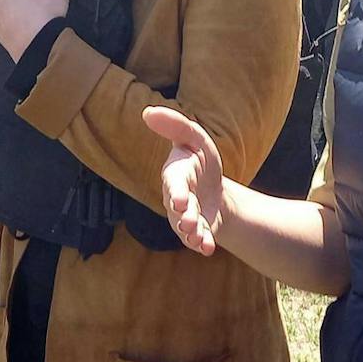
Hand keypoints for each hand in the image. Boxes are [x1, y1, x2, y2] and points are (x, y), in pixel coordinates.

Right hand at [142, 105, 222, 255]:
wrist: (214, 189)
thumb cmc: (200, 160)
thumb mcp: (195, 138)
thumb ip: (176, 126)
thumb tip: (148, 112)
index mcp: (176, 174)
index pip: (174, 182)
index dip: (176, 191)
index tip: (180, 200)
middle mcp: (177, 198)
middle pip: (178, 209)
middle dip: (183, 215)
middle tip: (188, 221)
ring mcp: (185, 217)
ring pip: (186, 227)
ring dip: (192, 233)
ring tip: (199, 237)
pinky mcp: (196, 231)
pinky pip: (197, 239)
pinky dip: (202, 244)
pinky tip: (208, 249)